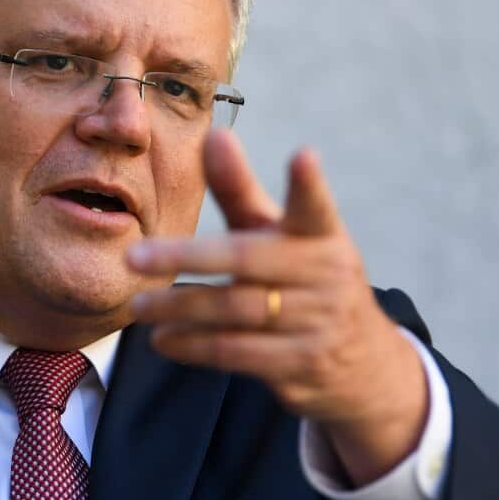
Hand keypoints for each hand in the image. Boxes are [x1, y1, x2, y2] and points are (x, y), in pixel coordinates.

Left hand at [127, 129, 427, 486]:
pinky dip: (193, 346)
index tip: (303, 156)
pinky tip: (162, 339)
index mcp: (321, 236)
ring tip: (137, 305)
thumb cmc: (306, 280)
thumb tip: (213, 134)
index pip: (315, 206)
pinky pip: (236, 352)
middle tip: (134, 256)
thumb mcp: (281, 234)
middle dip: (186, 256)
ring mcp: (317, 322)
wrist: (364, 366)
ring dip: (178, 308)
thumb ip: (241, 190)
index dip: (309, 183)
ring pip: (234, 310)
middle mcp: (325, 275)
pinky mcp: (301, 364)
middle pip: (246, 259)